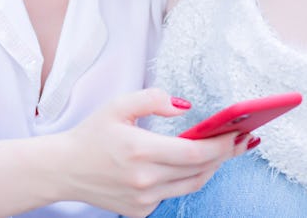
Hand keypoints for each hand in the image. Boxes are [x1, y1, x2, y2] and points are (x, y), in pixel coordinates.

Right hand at [58, 88, 251, 216]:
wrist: (64, 169)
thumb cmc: (90, 135)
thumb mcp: (117, 106)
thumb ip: (153, 99)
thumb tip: (184, 106)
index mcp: (140, 150)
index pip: (195, 152)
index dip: (222, 144)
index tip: (239, 133)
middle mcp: (145, 179)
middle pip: (200, 170)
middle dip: (224, 154)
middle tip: (242, 139)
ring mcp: (143, 199)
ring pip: (192, 185)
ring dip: (210, 168)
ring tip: (222, 151)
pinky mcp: (140, 210)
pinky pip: (172, 194)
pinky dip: (184, 179)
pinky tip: (188, 165)